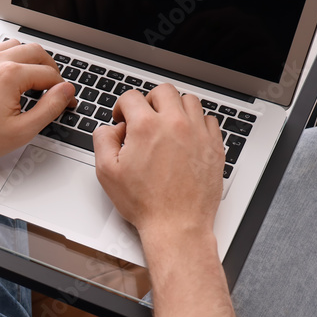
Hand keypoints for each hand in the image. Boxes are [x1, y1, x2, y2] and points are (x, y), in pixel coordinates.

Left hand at [0, 40, 76, 167]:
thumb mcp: (21, 131)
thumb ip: (49, 108)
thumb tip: (66, 92)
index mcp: (10, 75)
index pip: (49, 75)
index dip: (63, 89)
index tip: (66, 101)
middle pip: (35, 52)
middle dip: (50, 68)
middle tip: (55, 85)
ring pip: (14, 45)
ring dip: (28, 59)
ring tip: (34, 78)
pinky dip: (6, 58)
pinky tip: (8, 76)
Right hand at [93, 84, 224, 242]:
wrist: (177, 225)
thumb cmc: (146, 204)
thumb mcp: (107, 173)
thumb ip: (103, 141)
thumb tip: (110, 128)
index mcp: (146, 127)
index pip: (131, 97)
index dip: (121, 107)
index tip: (123, 118)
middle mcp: (174, 124)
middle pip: (163, 91)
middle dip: (149, 101)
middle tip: (145, 117)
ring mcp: (198, 133)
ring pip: (189, 100)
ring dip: (175, 108)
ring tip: (167, 125)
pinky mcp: (214, 146)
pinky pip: (208, 120)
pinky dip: (197, 123)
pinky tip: (186, 137)